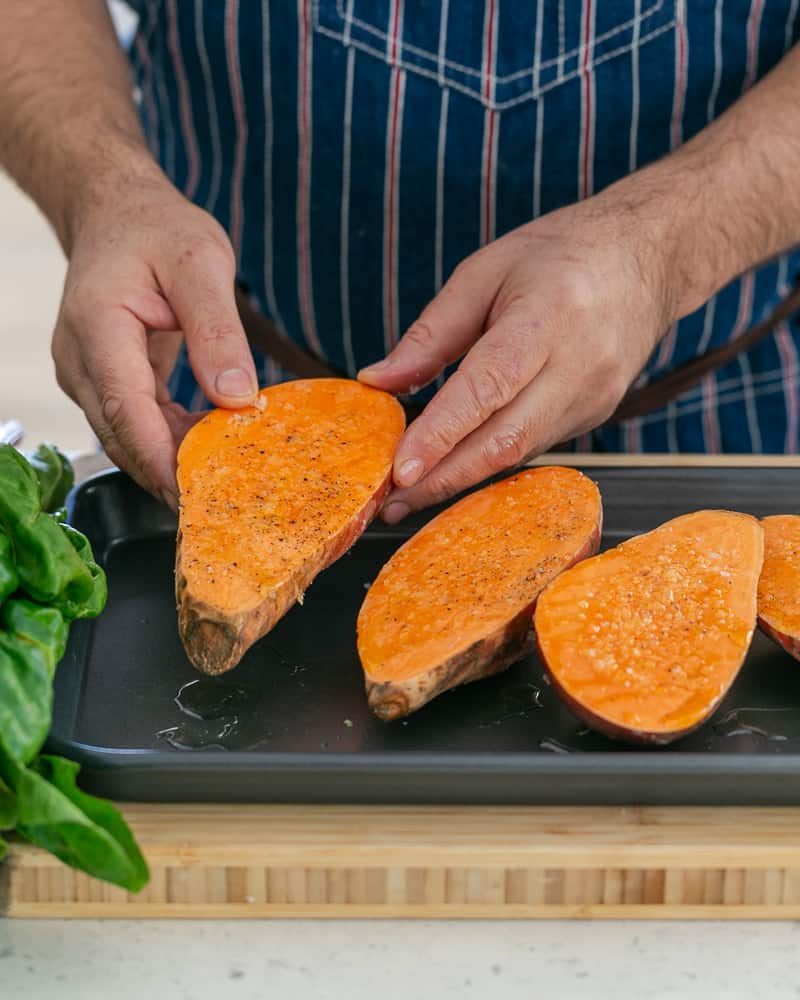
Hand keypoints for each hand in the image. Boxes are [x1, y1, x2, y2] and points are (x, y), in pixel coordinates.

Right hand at [51, 160, 256, 508]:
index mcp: (98, 327)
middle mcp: (81, 360)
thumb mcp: (201, 263)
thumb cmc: (156, 230)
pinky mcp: (105, 382)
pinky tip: (212, 449)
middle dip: (171, 475)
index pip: (127, 410)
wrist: (118, 214)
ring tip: (228, 482)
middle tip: (226, 505)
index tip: (197, 496)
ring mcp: (88, 375)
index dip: (161, 460)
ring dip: (174, 462)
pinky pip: (137, 424)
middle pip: (124, 436)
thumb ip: (217, 330)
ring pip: (128, 438)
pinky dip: (172, 441)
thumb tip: (237, 398)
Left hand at [359, 184, 676, 521]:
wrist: (650, 257)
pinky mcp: (596, 415)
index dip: (441, 435)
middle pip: (505, 440)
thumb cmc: (561, 255)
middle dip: (443, 479)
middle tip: (391, 503)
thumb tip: (379, 383)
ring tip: (411, 492)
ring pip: (518, 453)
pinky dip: (490, 458)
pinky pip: (534, 445)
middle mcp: (578, 367)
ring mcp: (594, 398)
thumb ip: (431, 334)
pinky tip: (457, 464)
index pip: (487, 389)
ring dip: (462, 477)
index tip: (400, 471)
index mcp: (547, 318)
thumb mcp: (485, 273)